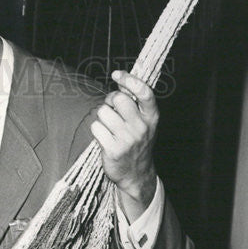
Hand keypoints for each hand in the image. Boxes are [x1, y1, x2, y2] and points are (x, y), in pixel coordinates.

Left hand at [91, 70, 158, 219]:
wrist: (136, 174)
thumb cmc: (137, 143)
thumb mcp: (145, 123)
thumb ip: (136, 103)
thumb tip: (120, 79)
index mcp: (152, 117)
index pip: (145, 92)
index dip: (130, 80)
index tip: (117, 74)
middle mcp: (141, 127)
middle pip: (118, 98)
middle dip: (110, 100)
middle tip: (111, 110)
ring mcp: (127, 139)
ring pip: (103, 112)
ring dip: (102, 118)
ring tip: (109, 128)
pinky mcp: (113, 150)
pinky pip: (95, 128)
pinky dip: (96, 130)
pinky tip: (104, 138)